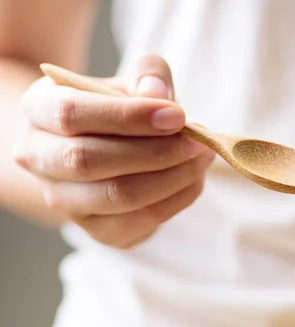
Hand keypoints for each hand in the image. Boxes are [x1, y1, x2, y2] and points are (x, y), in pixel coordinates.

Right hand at [14, 55, 213, 247]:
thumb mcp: (131, 82)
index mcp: (38, 109)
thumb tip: (157, 94)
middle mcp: (38, 158)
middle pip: (89, 160)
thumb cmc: (118, 110)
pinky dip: (177, 199)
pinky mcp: (96, 230)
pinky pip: (140, 221)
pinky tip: (194, 178)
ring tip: (202, 157)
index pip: (71, 114)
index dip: (128, 116)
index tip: (177, 116)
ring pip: (117, 196)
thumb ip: (148, 75)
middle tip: (197, 141)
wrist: (104, 150)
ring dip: (172, 178)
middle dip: (154, 151)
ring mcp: (63, 200)